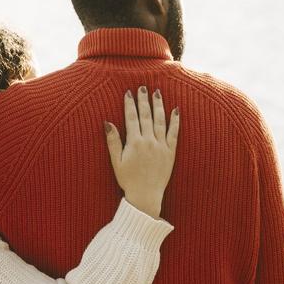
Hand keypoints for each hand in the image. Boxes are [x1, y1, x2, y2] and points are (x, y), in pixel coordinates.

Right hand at [105, 86, 179, 219]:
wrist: (146, 196)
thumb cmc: (128, 180)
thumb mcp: (116, 162)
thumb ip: (113, 141)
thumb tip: (107, 122)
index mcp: (134, 143)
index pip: (132, 118)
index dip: (130, 104)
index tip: (129, 92)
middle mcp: (149, 142)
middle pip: (146, 116)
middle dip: (144, 100)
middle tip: (143, 87)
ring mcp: (161, 146)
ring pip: (160, 121)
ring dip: (158, 105)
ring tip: (157, 93)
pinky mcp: (171, 152)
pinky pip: (174, 133)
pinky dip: (175, 121)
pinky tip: (175, 110)